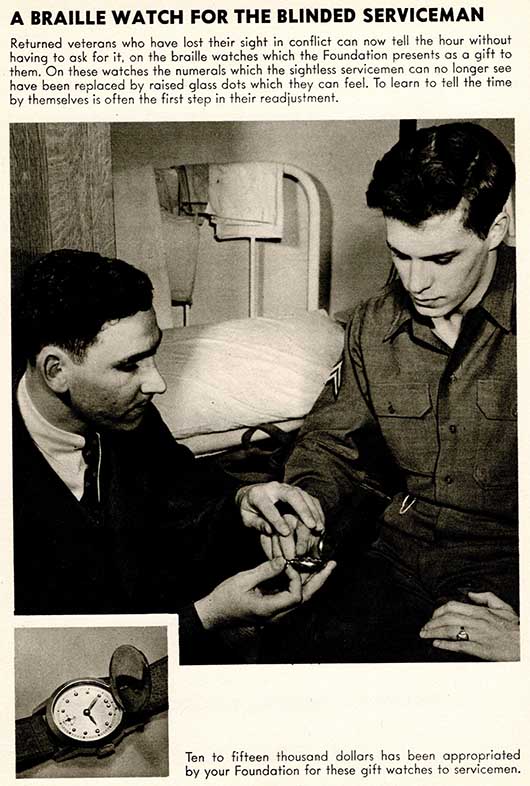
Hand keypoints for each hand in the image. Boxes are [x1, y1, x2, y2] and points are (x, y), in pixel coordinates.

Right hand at [194, 556, 334, 630]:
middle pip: (305, 599)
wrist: (214, 614)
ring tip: (324, 566)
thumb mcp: (244, 580)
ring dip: (313, 582)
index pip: (296, 596)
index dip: (296, 578)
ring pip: (301, 598)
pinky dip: (301, 584)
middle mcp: (277, 615)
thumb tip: (285, 560)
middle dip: (319, 581)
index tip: (287, 564)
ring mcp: (277, 614)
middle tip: (331, 564)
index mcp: (270, 610)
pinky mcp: (274, 609)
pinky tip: (305, 571)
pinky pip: (292, 597)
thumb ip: (266, 570)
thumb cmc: (226, 598)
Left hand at [236, 481, 324, 559]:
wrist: (251, 493)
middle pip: (291, 495)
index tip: (285, 533)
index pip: (268, 506)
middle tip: (311, 525)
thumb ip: (257, 523)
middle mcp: (274, 487)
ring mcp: (287, 487)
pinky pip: (309, 498)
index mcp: (258, 494)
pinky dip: (316, 511)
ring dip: (313, 511)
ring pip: (303, 496)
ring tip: (318, 527)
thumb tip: (270, 530)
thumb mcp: (246, 518)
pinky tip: (320, 523)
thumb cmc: (248, 509)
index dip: (276, 520)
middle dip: (303, 510)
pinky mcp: (296, 491)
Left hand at [420, 591, 519, 660]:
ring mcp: (478, 636)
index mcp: (480, 612)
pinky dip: (446, 645)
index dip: (438, 611)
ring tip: (425, 635)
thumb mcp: (503, 608)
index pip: (452, 606)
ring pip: (450, 631)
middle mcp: (477, 622)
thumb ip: (486, 597)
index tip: (432, 616)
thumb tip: (471, 594)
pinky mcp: (480, 650)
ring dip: (434, 633)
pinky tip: (437, 644)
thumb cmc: (515, 629)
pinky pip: (459, 646)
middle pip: (447, 619)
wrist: (524, 645)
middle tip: (423, 627)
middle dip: (432, 623)